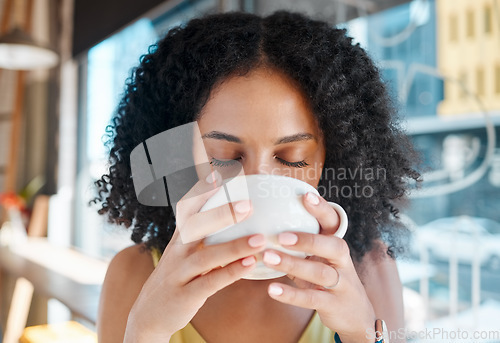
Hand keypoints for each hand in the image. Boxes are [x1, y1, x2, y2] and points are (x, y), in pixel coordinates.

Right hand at [124, 174, 266, 341]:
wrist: (148, 316)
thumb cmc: (177, 279)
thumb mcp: (184, 254)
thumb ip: (205, 238)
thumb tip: (235, 220)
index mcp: (179, 239)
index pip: (189, 209)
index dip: (201, 191)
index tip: (219, 173)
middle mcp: (177, 252)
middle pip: (197, 228)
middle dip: (222, 213)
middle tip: (248, 204)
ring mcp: (179, 273)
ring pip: (206, 256)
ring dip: (234, 247)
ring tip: (260, 239)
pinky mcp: (185, 295)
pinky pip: (210, 282)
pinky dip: (231, 272)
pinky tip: (250, 264)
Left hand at [262, 192, 374, 342]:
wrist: (356, 316)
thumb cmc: (328, 280)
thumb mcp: (319, 259)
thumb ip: (300, 246)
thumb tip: (265, 225)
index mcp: (336, 245)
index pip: (333, 222)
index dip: (322, 209)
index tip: (306, 195)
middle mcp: (342, 261)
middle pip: (332, 246)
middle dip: (307, 240)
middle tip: (280, 236)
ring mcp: (341, 284)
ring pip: (320, 272)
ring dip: (293, 264)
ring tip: (268, 258)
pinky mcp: (334, 305)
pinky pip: (313, 298)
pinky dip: (292, 294)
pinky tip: (272, 290)